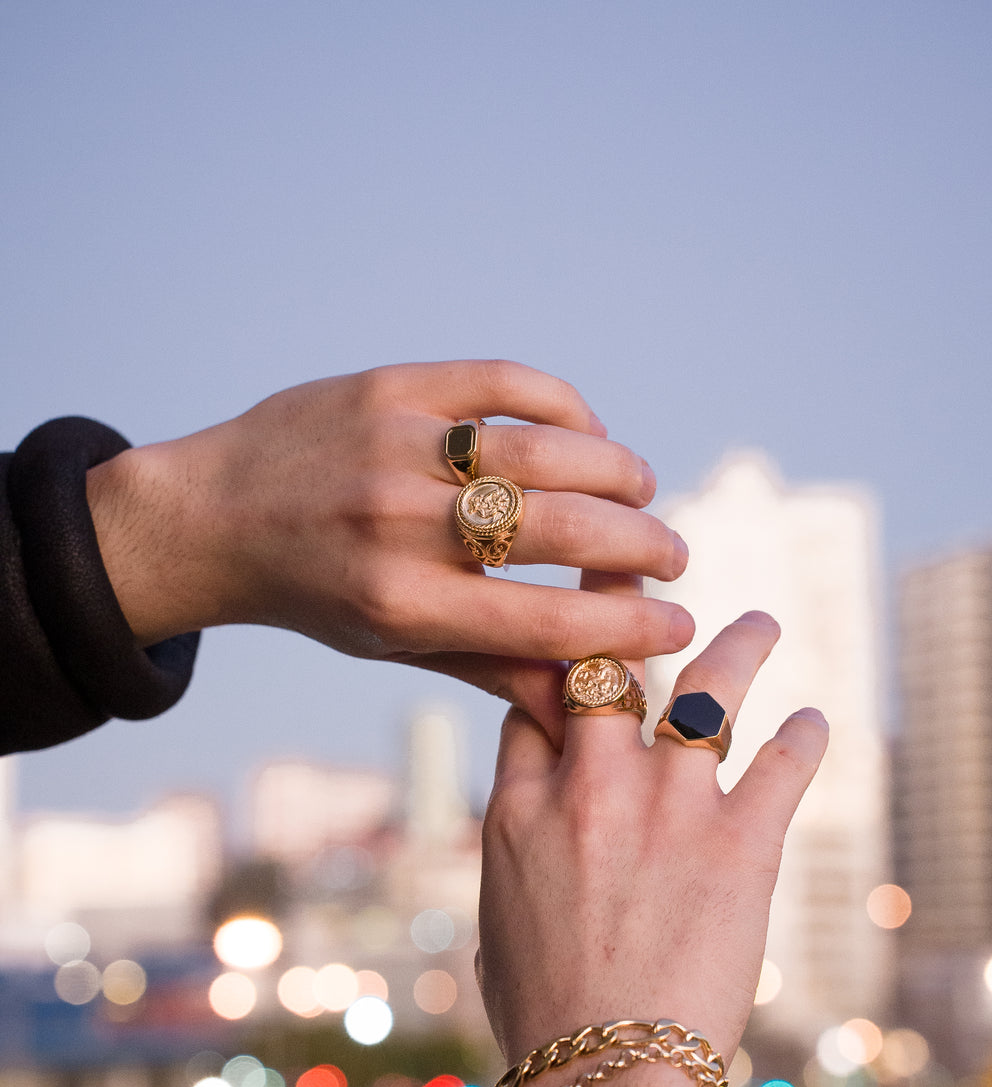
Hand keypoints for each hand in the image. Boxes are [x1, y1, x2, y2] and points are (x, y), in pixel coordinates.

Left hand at [84, 361, 693, 739]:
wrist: (215, 516)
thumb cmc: (319, 594)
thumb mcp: (395, 645)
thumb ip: (496, 667)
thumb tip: (588, 702)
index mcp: (402, 604)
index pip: (547, 618)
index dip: (630, 625)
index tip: (681, 623)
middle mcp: (399, 522)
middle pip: (562, 528)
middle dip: (643, 545)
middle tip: (674, 555)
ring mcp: (397, 444)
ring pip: (546, 449)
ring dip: (617, 472)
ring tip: (643, 492)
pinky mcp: (393, 385)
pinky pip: (508, 383)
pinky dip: (566, 408)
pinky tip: (587, 435)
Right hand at [477, 574, 827, 1086]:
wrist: (609, 1077)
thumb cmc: (546, 1018)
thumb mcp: (498, 922)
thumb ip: (517, 855)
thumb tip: (531, 834)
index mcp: (518, 809)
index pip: (535, 701)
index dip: (556, 667)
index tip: (575, 648)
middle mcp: (590, 787)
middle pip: (608, 664)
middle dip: (622, 604)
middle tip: (640, 568)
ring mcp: (668, 806)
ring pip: (705, 688)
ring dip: (739, 645)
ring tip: (761, 623)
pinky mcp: (742, 840)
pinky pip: (782, 761)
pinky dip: (805, 734)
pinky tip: (815, 718)